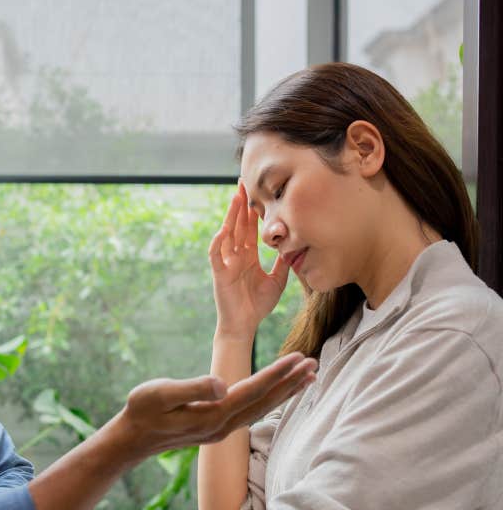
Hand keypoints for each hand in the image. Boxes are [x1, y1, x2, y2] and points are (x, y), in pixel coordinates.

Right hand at [120, 351, 316, 456]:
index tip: (298, 358)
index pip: (252, 391)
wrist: (133, 438)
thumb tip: (221, 383)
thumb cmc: (142, 410)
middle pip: (265, 402)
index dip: (277, 374)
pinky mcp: (218, 429)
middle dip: (291, 383)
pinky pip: (252, 414)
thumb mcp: (160, 394)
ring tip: (308, 378)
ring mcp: (221, 431)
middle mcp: (222, 426)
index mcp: (212, 414)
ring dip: (286, 393)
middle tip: (315, 363)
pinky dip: (271, 401)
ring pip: (262, 410)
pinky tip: (278, 394)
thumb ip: (192, 388)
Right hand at [209, 183, 289, 335]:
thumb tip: (294, 245)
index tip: (256, 192)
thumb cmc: (257, 306)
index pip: (249, 228)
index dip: (251, 211)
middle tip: (243, 182)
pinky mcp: (219, 274)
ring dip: (230, 216)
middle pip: (237, 225)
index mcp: (248, 257)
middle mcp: (236, 256)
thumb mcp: (277, 280)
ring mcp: (226, 263)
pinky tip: (224, 229)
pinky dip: (218, 242)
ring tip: (236, 197)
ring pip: (226, 234)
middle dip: (240, 204)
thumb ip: (282, 263)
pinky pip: (216, 254)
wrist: (244, 326)